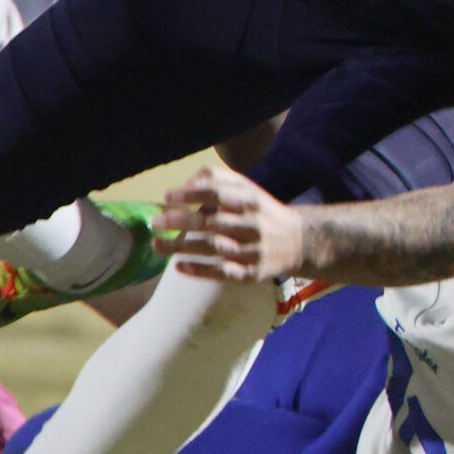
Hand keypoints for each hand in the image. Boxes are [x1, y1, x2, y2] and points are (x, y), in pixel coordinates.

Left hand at [154, 165, 304, 282]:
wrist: (298, 242)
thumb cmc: (262, 211)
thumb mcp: (247, 188)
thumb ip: (218, 179)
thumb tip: (187, 183)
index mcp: (250, 201)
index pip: (218, 194)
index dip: (191, 194)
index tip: (168, 196)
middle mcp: (252, 225)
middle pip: (212, 222)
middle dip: (180, 221)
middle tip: (155, 222)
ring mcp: (252, 251)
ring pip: (214, 248)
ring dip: (182, 246)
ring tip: (157, 244)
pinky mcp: (251, 274)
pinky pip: (223, 273)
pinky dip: (200, 270)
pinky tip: (179, 267)